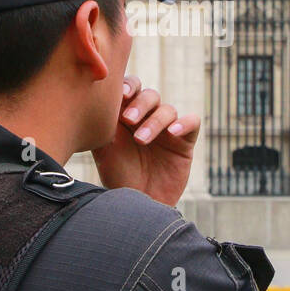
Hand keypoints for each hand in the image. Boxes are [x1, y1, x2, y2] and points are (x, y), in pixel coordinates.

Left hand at [91, 75, 199, 206]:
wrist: (138, 204)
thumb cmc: (118, 176)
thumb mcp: (105, 149)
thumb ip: (103, 124)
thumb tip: (96, 99)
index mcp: (127, 115)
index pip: (131, 88)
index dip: (128, 86)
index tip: (121, 95)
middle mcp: (149, 118)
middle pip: (150, 95)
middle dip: (140, 105)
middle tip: (128, 120)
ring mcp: (168, 129)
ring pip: (167, 110)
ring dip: (154, 122)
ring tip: (141, 140)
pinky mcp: (185, 142)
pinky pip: (192, 122)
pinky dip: (184, 123)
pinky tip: (173, 132)